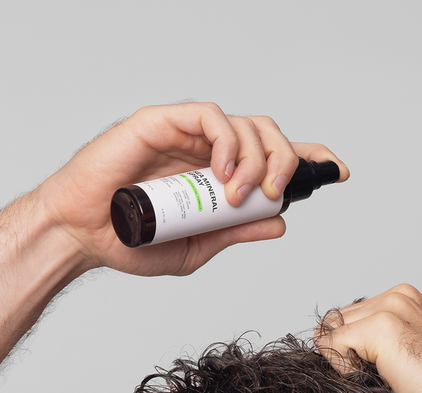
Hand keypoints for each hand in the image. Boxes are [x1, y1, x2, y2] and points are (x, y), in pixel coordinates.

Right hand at [36, 102, 348, 277]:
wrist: (83, 237)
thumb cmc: (132, 241)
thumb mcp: (198, 246)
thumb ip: (236, 231)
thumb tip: (280, 220)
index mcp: (218, 178)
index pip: (271, 157)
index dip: (308, 158)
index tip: (338, 170)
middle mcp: (207, 151)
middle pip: (267, 135)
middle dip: (285, 160)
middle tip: (275, 191)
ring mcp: (186, 134)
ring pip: (244, 125)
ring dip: (254, 158)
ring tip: (238, 194)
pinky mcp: (162, 122)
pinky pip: (208, 116)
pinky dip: (226, 140)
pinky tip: (223, 172)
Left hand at [316, 286, 421, 392]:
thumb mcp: (405, 359)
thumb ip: (376, 347)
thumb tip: (338, 358)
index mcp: (403, 300)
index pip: (347, 320)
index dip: (351, 352)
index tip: (383, 373)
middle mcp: (395, 297)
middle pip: (334, 324)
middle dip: (346, 354)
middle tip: (383, 379)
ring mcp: (389, 307)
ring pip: (332, 333)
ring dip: (347, 363)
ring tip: (385, 378)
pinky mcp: (381, 325)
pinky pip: (332, 346)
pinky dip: (346, 371)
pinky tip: (382, 380)